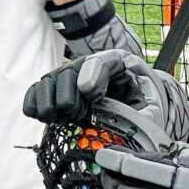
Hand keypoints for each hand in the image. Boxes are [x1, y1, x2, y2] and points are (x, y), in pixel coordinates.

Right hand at [23, 49, 188, 139]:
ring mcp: (71, 75)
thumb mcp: (153, 112)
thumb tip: (127, 127)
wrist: (136, 108)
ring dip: (51, 102)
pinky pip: (37, 91)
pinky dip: (35, 104)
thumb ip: (145, 117)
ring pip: (50, 79)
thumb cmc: (145, 109)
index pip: (103, 61)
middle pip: (71, 70)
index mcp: (121, 64)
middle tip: (79, 114)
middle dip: (70, 96)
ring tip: (63, 119)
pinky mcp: (56, 89)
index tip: (88, 91)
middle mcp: (91, 65)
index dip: (92, 74)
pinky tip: (44, 118)